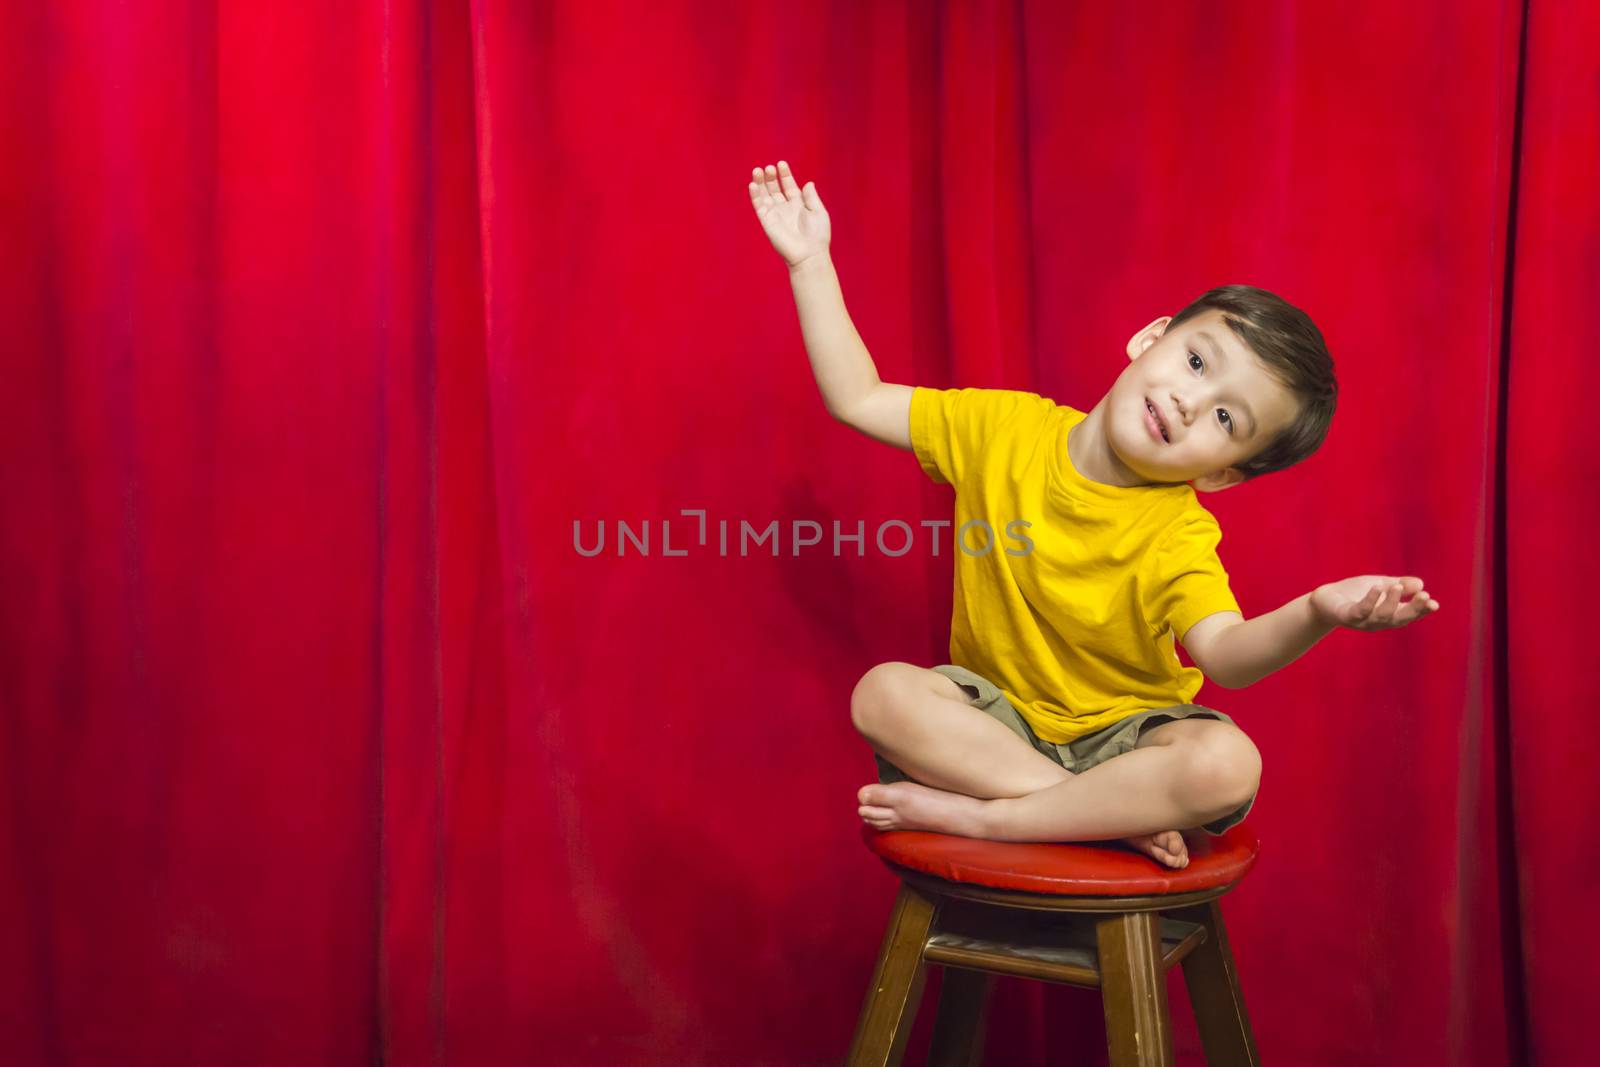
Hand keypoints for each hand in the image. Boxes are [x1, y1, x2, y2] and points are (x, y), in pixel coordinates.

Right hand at [748, 160, 830, 268]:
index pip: (789, 186)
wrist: (809, 254)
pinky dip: (755, 195)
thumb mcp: (819, 212)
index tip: (781, 163)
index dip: (785, 175)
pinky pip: (759, 206)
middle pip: (774, 189)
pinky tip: (753, 184)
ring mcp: (775, 214)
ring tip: (758, 170)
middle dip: (771, 177)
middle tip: (769, 168)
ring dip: (760, 183)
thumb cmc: (818, 236)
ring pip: (764, 195)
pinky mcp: (767, 222)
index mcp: (798, 205)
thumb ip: (811, 197)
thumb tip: (808, 183)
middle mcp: (785, 208)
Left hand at [1310, 575, 1440, 630]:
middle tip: (1425, 596)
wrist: (1324, 600)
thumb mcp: (1380, 585)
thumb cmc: (1354, 594)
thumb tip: (1421, 583)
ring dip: (1392, 602)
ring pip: (1381, 616)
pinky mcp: (1347, 616)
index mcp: (1389, 614)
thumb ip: (1399, 585)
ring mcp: (1363, 621)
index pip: (1409, 614)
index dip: (1422, 610)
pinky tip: (1377, 588)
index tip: (1434, 603)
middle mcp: (1378, 621)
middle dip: (1413, 609)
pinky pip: (1360, 611)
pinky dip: (1370, 600)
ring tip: (1397, 586)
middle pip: (1400, 619)